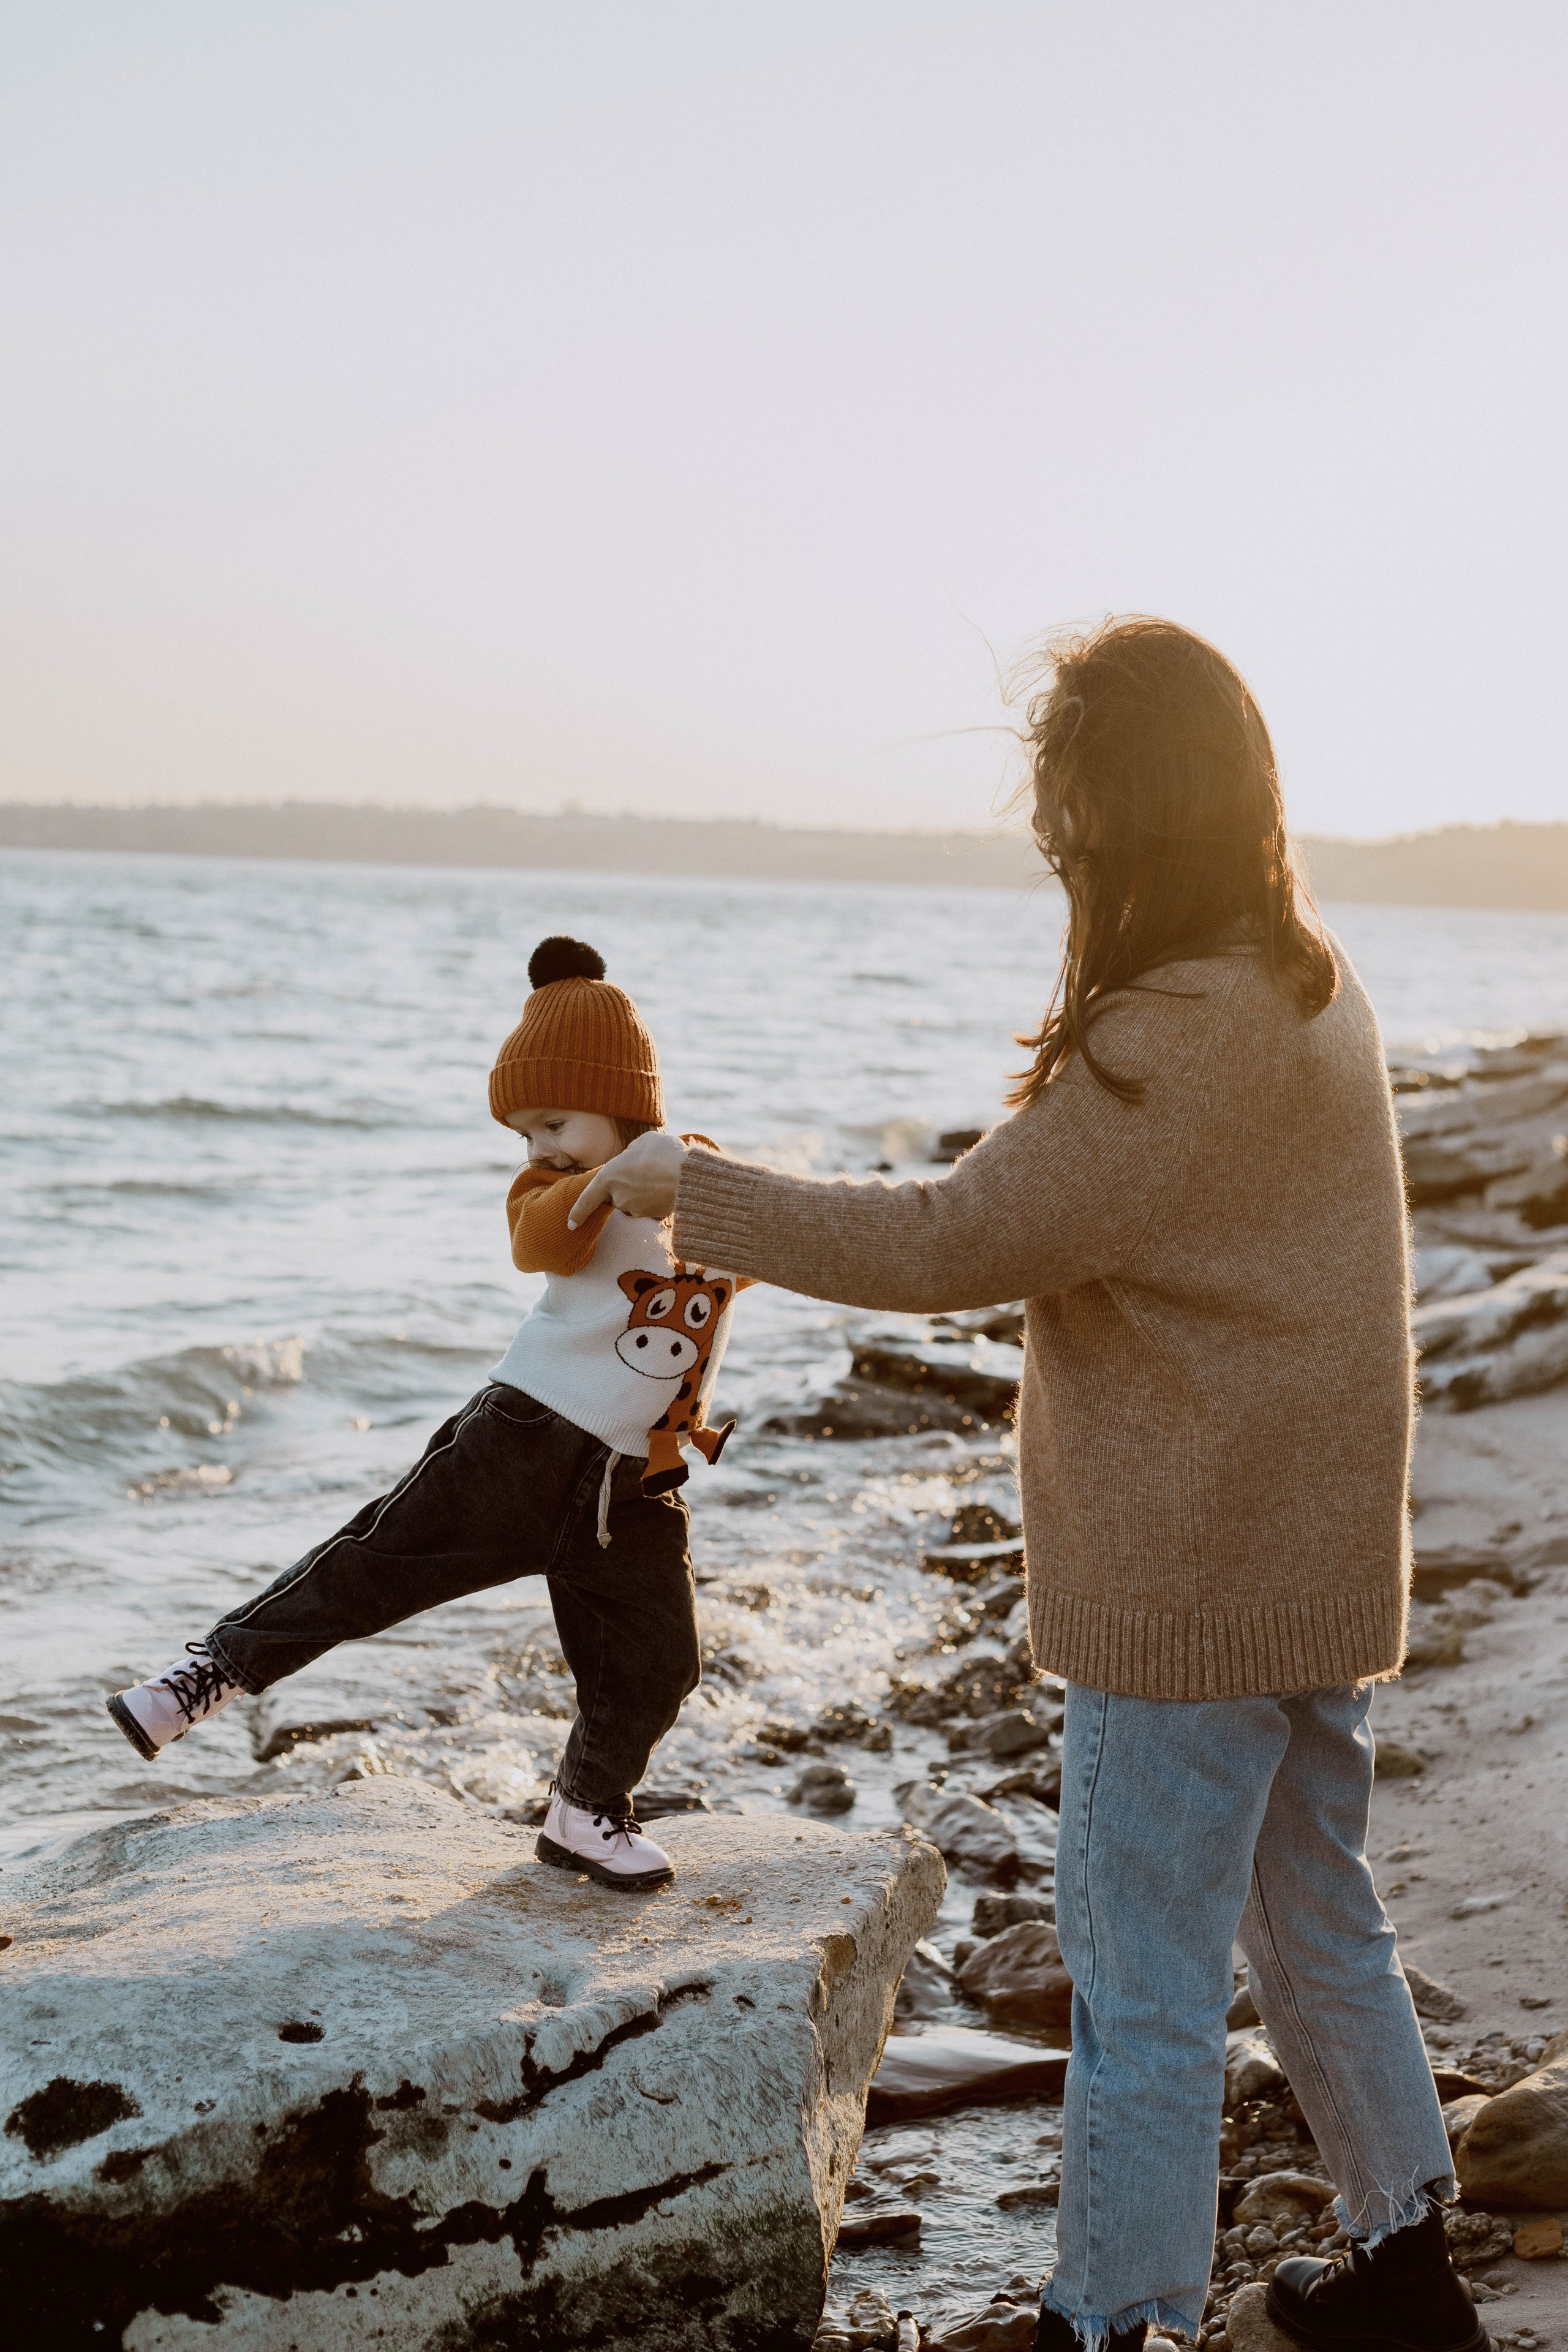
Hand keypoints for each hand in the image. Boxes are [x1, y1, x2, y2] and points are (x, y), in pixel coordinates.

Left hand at [568, 1130, 686, 1226]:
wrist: (690, 1175)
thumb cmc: (664, 1153)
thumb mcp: (643, 1141)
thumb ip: (631, 1152)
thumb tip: (630, 1158)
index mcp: (609, 1176)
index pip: (588, 1199)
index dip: (578, 1212)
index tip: (570, 1225)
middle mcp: (619, 1196)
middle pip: (616, 1197)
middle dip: (625, 1187)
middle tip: (645, 1169)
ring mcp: (636, 1209)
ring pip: (634, 1203)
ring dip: (642, 1192)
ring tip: (660, 1175)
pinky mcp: (652, 1216)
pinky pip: (650, 1208)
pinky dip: (656, 1199)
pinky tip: (668, 1186)